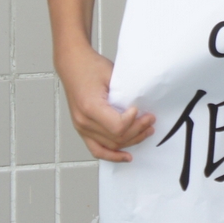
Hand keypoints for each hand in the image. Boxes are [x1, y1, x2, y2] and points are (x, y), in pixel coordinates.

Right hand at [56, 40, 155, 160]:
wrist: (73, 65)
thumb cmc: (90, 67)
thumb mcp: (111, 75)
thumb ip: (124, 94)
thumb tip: (143, 107)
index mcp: (90, 107)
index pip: (117, 126)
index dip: (133, 121)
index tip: (139, 110)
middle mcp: (84, 121)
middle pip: (116, 137)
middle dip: (138, 130)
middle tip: (150, 120)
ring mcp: (81, 127)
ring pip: (110, 145)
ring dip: (131, 140)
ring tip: (146, 131)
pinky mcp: (82, 129)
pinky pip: (97, 149)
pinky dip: (112, 155)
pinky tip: (126, 157)